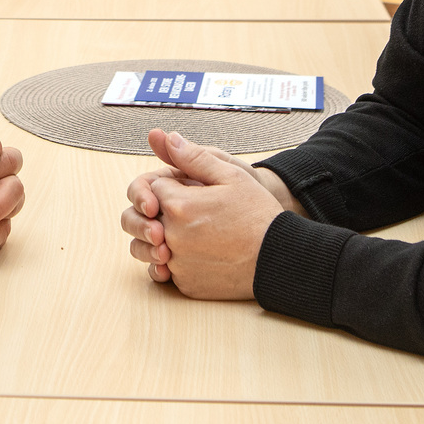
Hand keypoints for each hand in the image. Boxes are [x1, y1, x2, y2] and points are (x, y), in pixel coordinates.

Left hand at [119, 129, 286, 298]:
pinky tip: (195, 254)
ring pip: (150, 246)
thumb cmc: (257, 215)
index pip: (153, 187)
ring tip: (186, 233)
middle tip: (187, 211)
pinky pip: (166, 271)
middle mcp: (171, 236)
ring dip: (160, 238)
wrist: (278, 259)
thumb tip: (167, 138)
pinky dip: (175, 262)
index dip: (170, 186)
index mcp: (179, 205)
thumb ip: (194, 157)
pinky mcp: (185, 285)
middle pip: (145, 217)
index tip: (190, 189)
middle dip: (159, 210)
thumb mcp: (231, 176)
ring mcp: (177, 264)